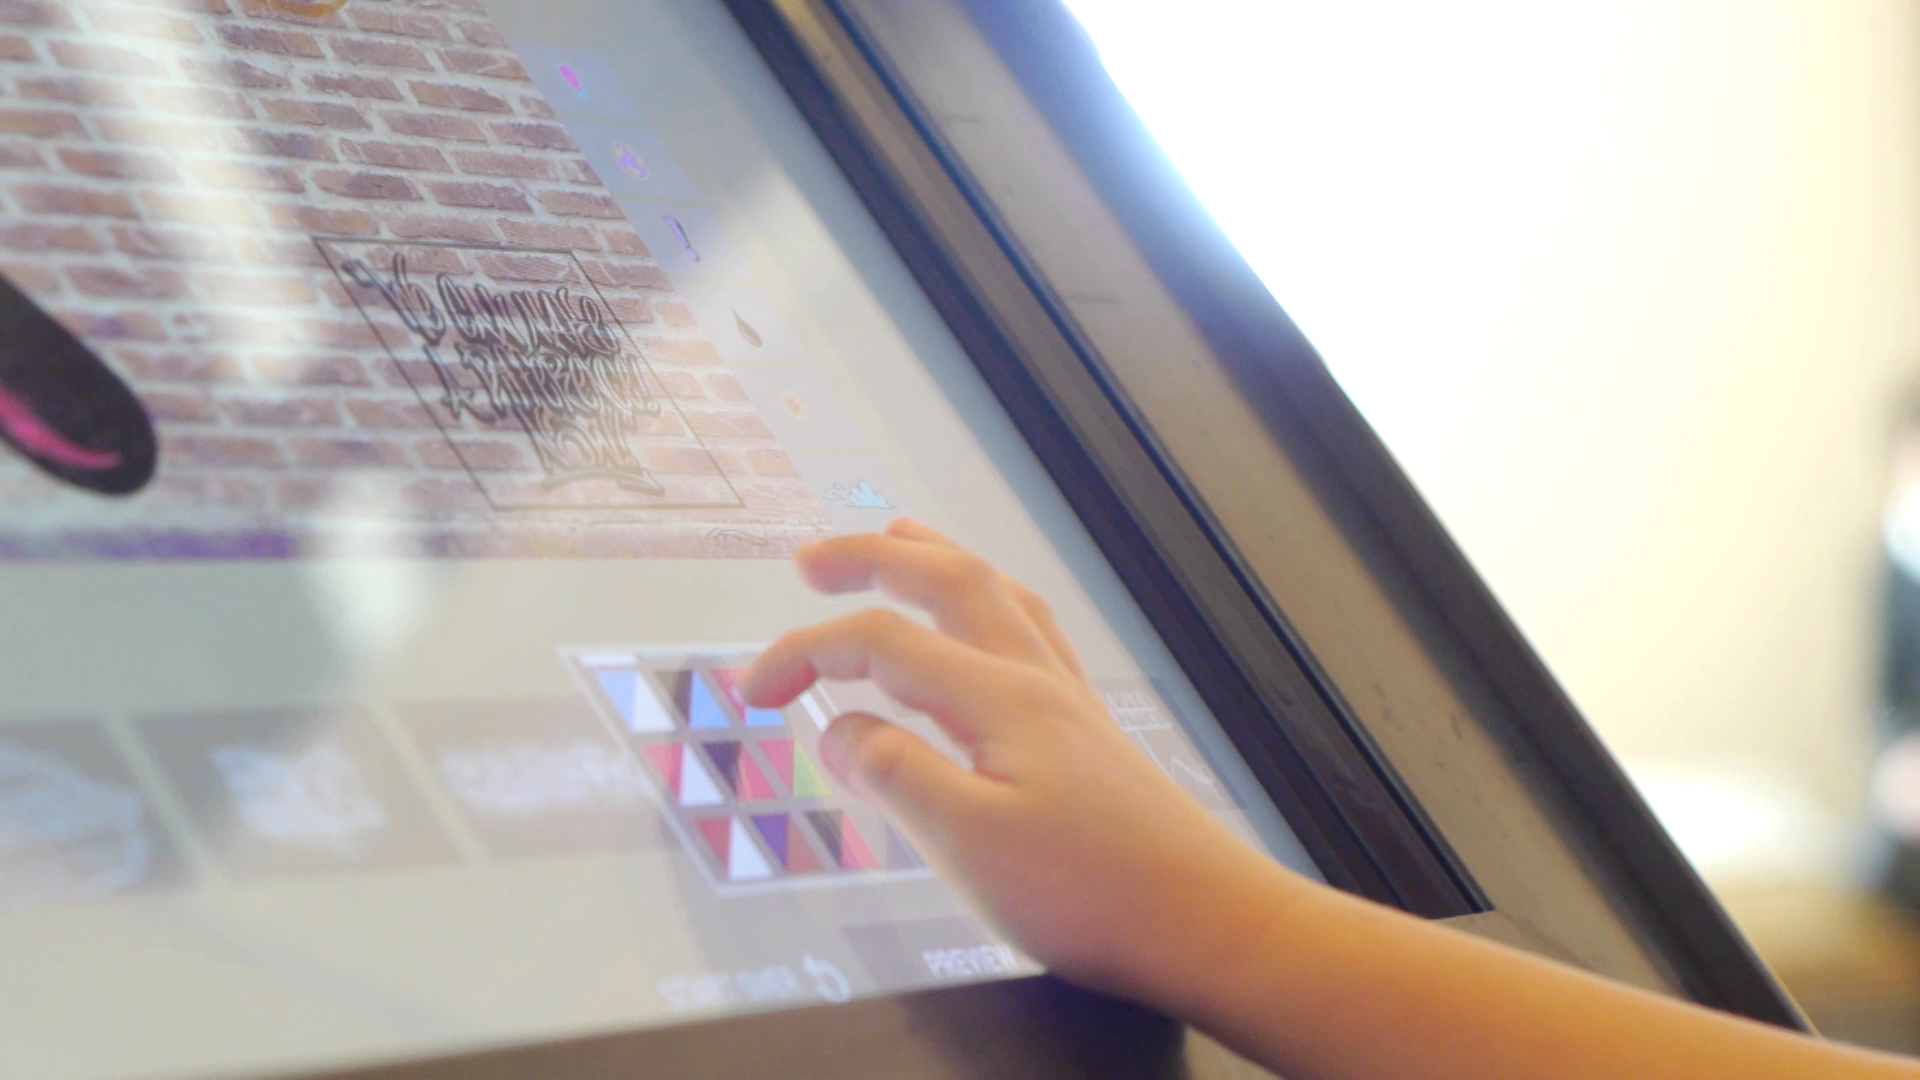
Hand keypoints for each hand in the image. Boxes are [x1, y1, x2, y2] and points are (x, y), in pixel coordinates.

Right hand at [739, 519, 1304, 1007]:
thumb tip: (839, 727)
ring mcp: (1067, 699)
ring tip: (897, 542)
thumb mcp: (967, 843)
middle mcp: (1034, 678)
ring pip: (997, 596)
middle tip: (809, 560)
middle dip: (872, 558)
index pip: (882, 643)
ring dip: (938, 561)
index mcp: (996, 696)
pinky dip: (984, 604)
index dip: (807, 652)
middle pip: (948, 581)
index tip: (752, 690)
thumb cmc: (1086, 889)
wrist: (1205, 920)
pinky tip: (986, 627)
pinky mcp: (1087, 730)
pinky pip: (1027, 630)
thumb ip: (894, 774)